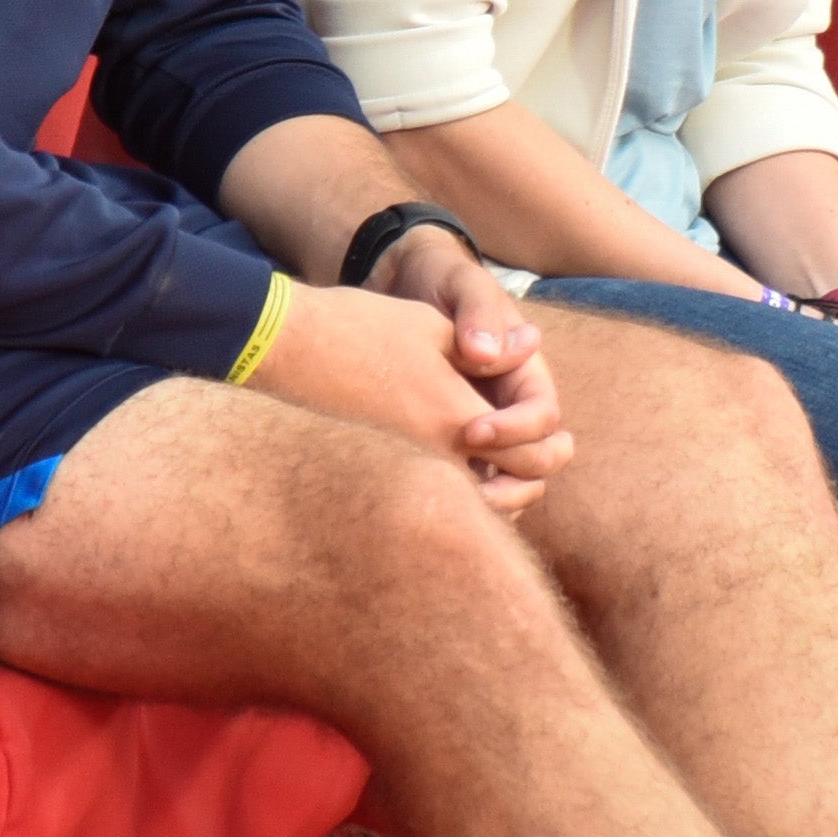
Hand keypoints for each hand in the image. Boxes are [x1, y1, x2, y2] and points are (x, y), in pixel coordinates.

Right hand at [249, 274, 568, 518]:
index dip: (550, 448)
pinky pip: (427, 506)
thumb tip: (533, 344)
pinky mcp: (371, 481)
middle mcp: (432, 457)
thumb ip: (484, 347)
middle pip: (507, 495)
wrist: (280, 348)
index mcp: (457, 417)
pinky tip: (453, 480)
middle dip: (529, 483)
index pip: (530, 452)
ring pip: (468, 511)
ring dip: (492, 499)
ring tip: (501, 480)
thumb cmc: (357, 327)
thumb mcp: (428, 325)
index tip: (557, 440)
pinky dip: (451, 503)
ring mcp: (399, 474)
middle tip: (537, 468)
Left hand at [372, 232, 571, 508]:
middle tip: (465, 473)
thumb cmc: (439, 279)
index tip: (470, 431)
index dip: (516, 431)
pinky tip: (433, 500)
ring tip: (454, 502)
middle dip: (514, 472)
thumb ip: (478, 314)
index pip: (544, 417)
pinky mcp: (460, 444)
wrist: (404, 284)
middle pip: (543, 458)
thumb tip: (489, 353)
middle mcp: (516, 405)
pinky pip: (479, 484)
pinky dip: (468, 500)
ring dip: (497, 498)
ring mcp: (493, 428)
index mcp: (526, 371)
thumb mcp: (460, 284)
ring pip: (517, 481)